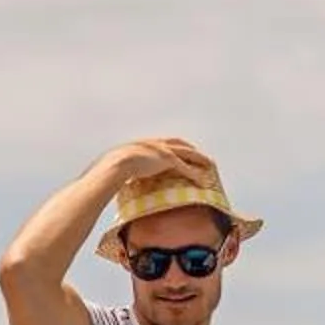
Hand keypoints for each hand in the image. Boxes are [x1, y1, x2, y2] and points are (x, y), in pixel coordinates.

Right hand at [99, 134, 214, 186]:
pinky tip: (202, 181)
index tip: (184, 149)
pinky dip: (195, 174)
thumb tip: (116, 177)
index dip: (177, 146)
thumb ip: (125, 169)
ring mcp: (163, 151)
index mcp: (147, 144)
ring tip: (211, 166)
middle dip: (193, 150)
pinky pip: (185, 168)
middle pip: (181, 144)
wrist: (115, 163)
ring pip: (188, 154)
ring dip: (200, 159)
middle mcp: (158, 144)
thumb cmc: (113, 166)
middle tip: (202, 157)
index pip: (166, 142)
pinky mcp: (167, 160)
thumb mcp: (121, 165)